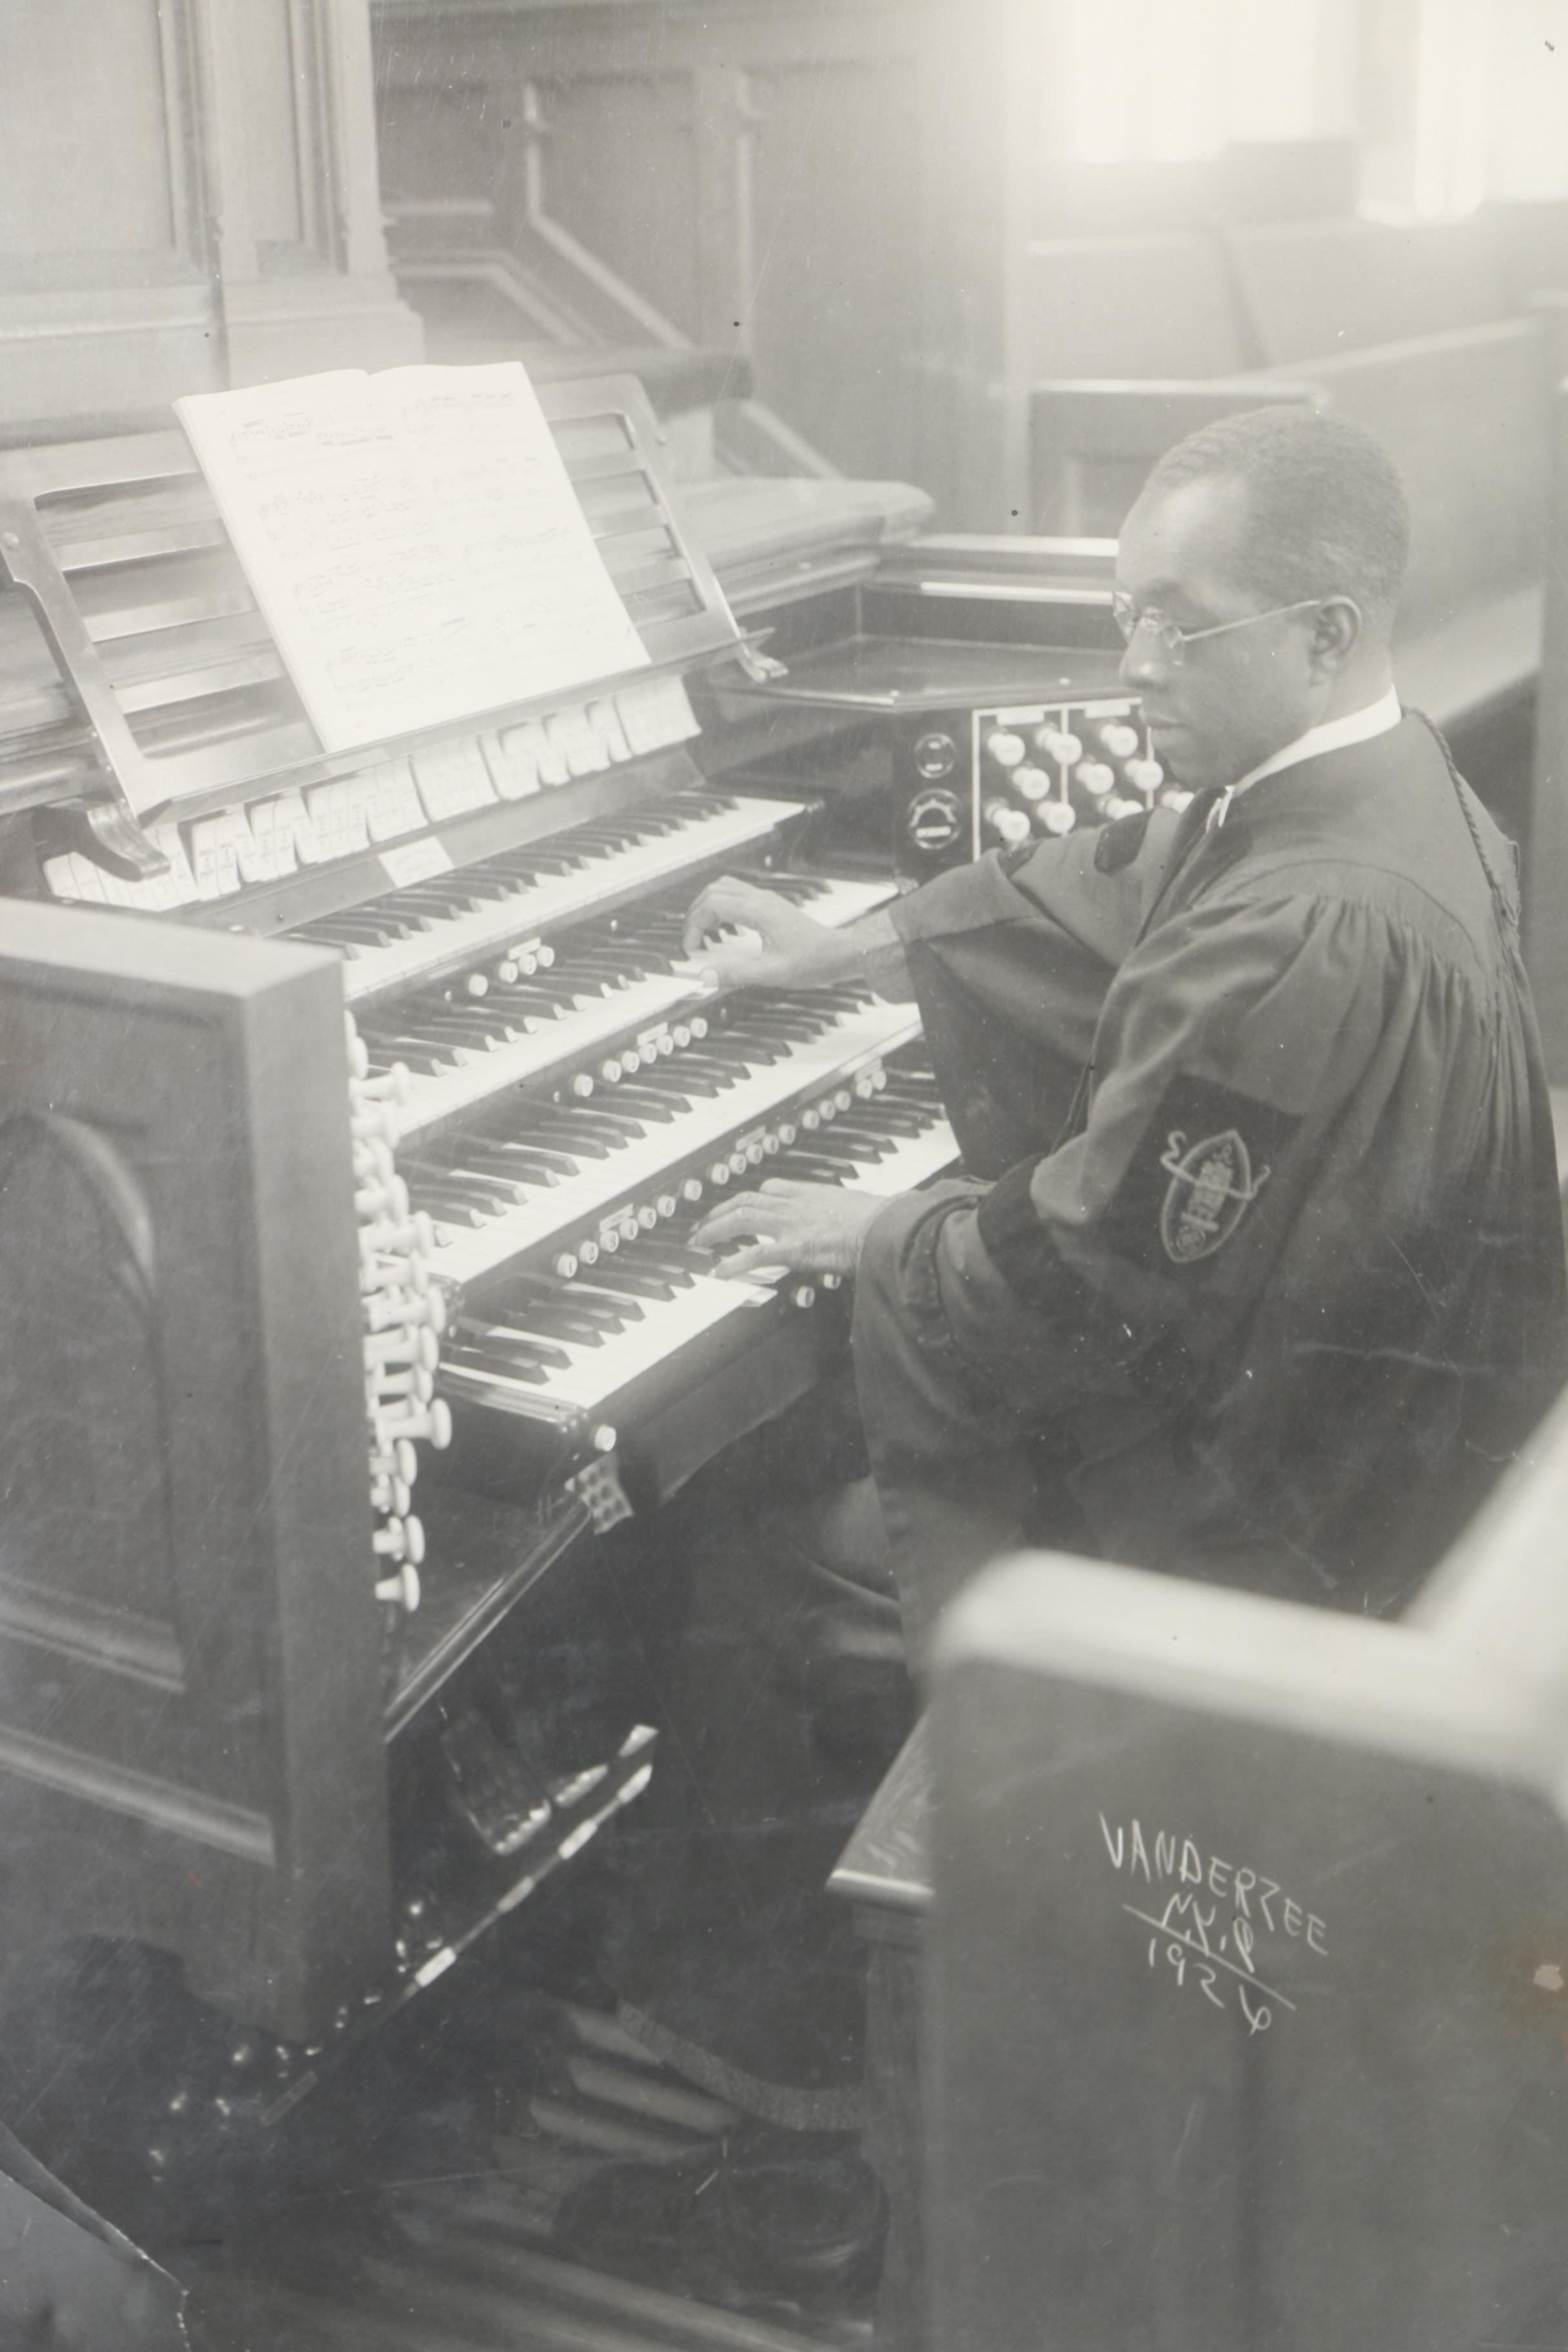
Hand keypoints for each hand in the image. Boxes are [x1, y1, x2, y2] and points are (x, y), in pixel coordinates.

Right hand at [680, 875, 853, 994]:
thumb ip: (736, 975)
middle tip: (692, 940)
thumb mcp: (772, 974)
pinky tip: (726, 929)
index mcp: (759, 912)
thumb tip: (706, 976)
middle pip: (714, 891)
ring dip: (708, 907)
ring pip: (725, 888)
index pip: (712, 905)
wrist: (840, 953)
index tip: (691, 949)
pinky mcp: (771, 905)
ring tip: (704, 933)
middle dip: (696, 914)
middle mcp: (761, 899)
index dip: (694, 926)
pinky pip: (738, 894)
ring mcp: (767, 899)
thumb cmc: (813, 961)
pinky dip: (723, 906)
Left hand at [693, 1178, 883, 1278]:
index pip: (770, 1189)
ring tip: (699, 1242)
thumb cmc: (882, 1222)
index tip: (737, 1207)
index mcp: (811, 1194)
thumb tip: (857, 1218)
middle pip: (746, 1200)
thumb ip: (845, 1213)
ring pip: (742, 1219)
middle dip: (719, 1212)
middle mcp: (796, 1204)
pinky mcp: (794, 1248)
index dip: (749, 1198)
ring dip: (716, 1230)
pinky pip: (755, 1254)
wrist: (889, 1228)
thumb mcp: (858, 1208)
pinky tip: (719, 1272)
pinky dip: (733, 1263)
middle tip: (703, 1226)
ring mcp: (792, 1225)